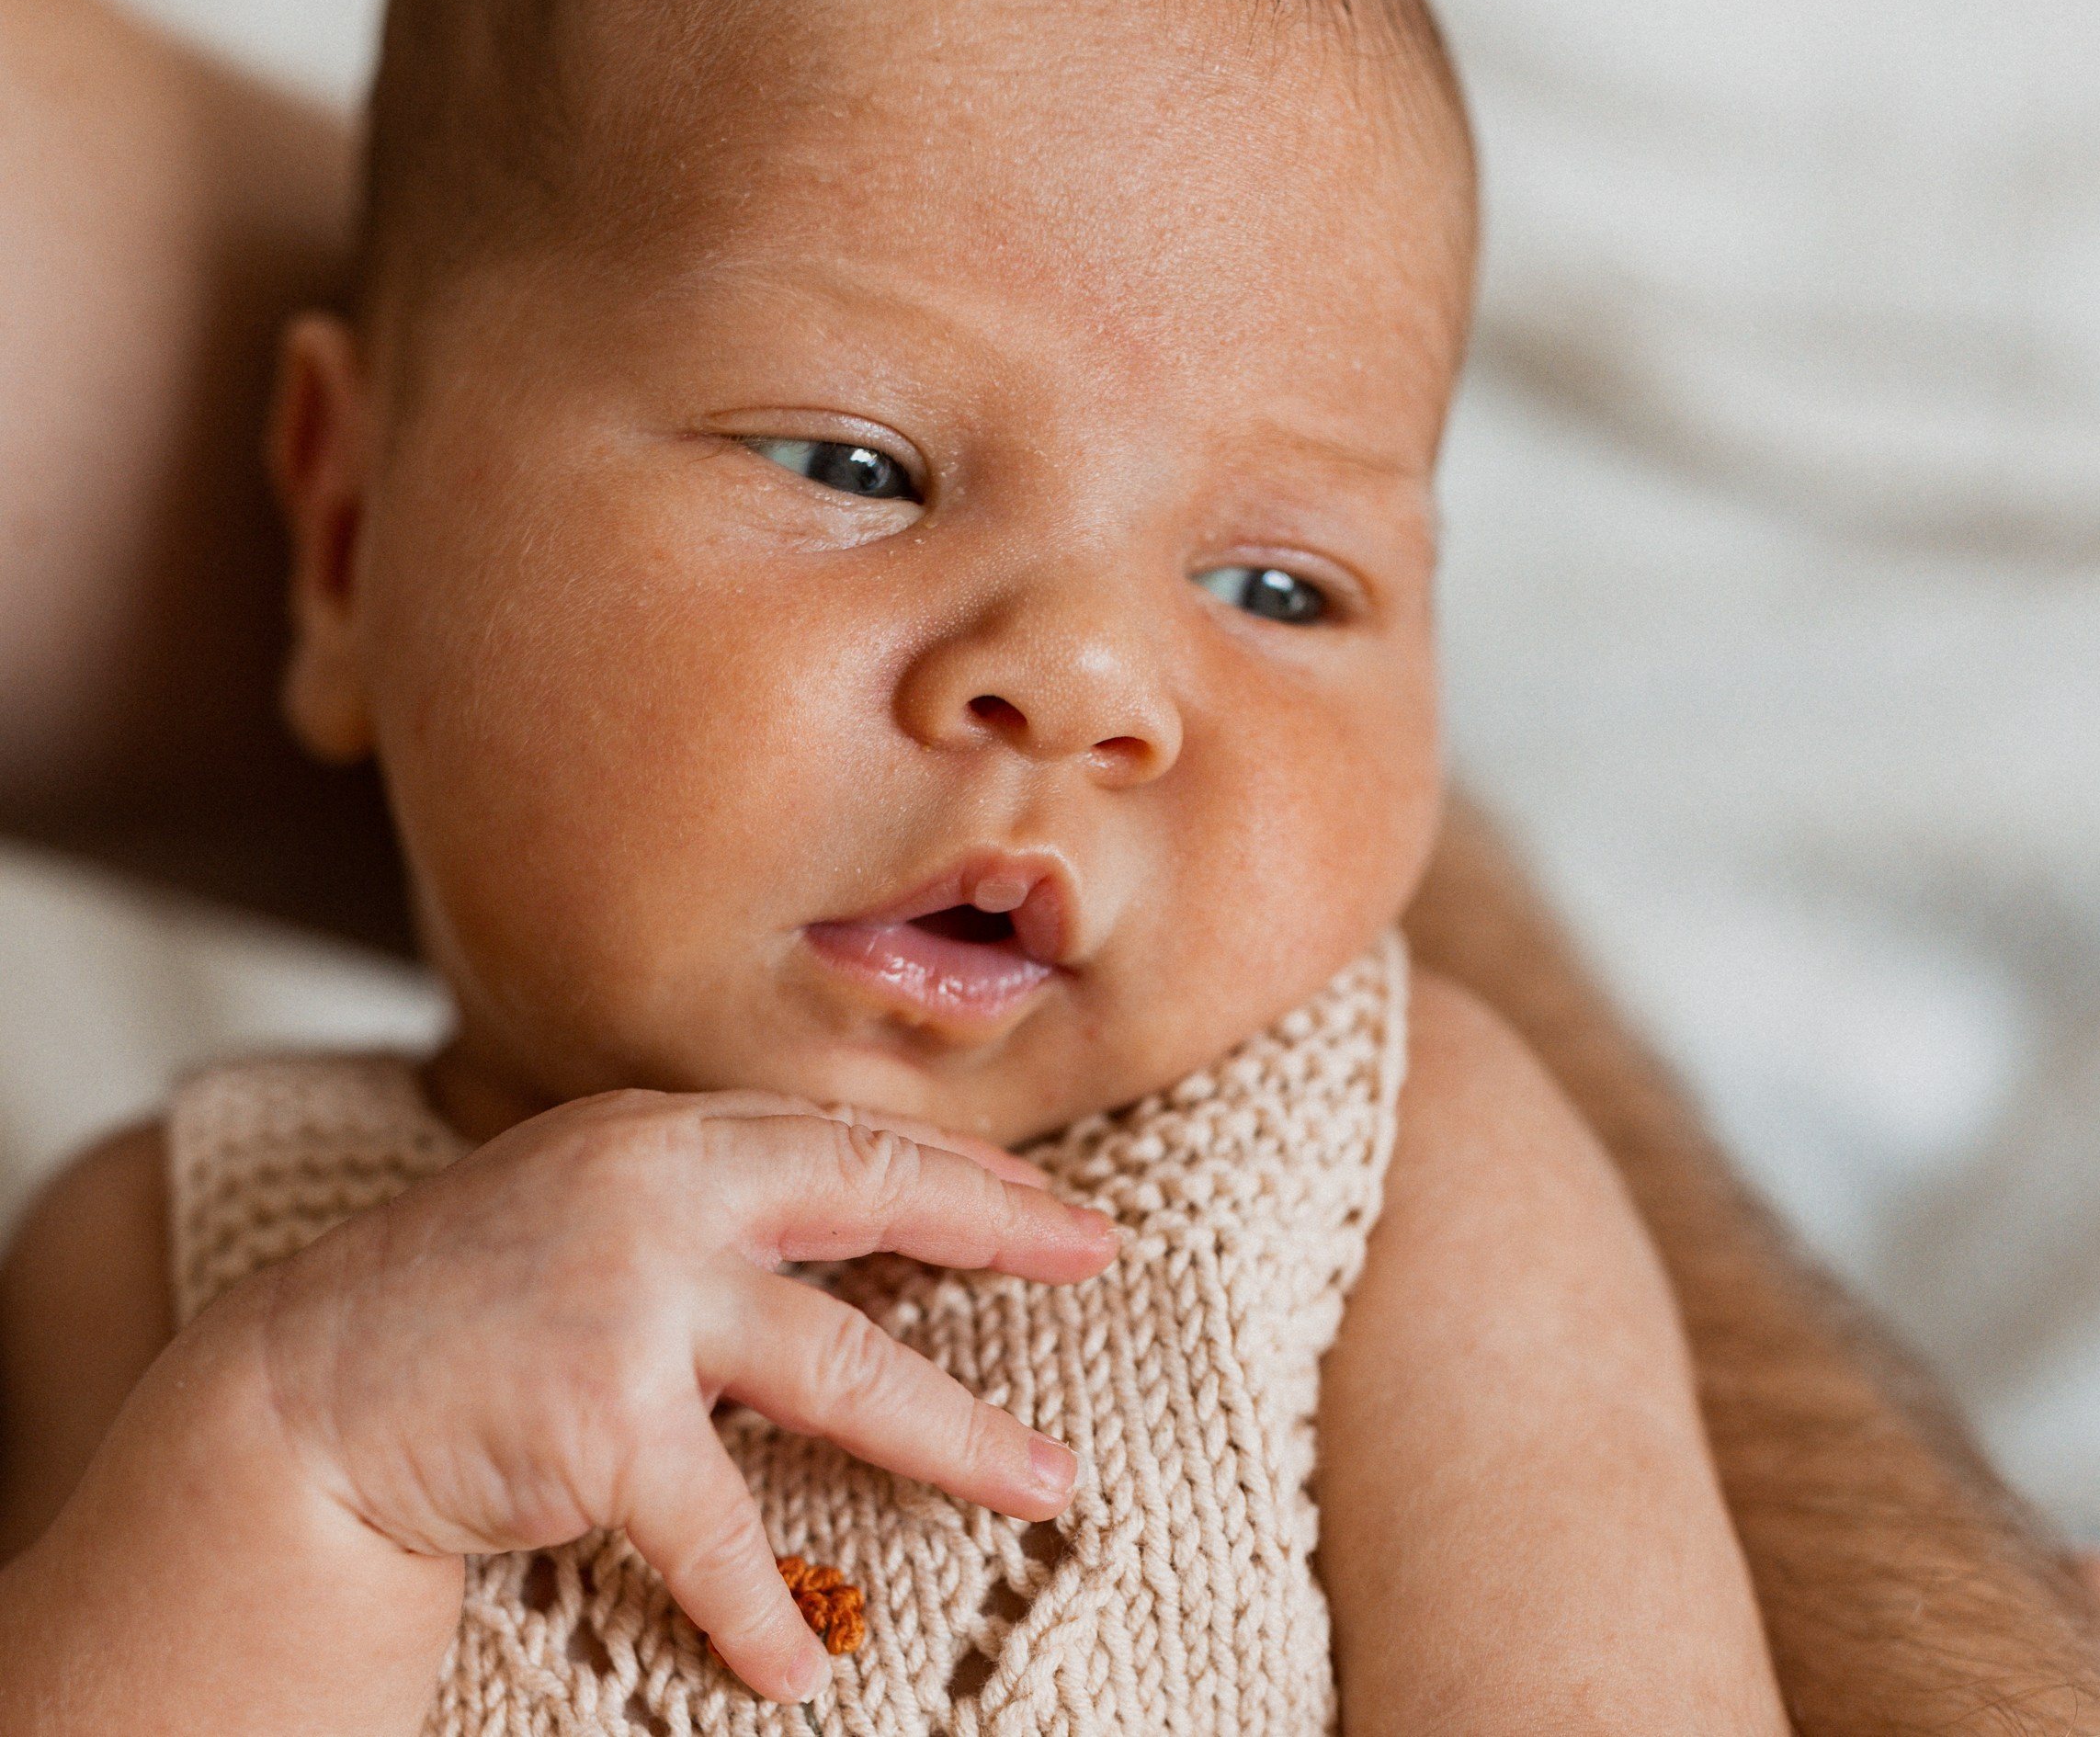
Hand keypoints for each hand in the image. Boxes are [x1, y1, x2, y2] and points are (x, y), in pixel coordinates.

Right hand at [210, 1088, 1116, 1701]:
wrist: (300, 1389)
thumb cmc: (464, 1301)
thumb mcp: (594, 1202)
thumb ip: (710, 1198)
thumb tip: (856, 1231)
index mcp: (665, 1133)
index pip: (844, 1137)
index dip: (960, 1170)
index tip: (1053, 1202)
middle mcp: (656, 1186)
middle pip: (867, 1191)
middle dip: (999, 1226)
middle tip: (1102, 1253)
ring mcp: (630, 1294)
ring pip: (836, 1360)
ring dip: (952, 1433)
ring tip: (1044, 1481)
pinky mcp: (596, 1410)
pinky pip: (714, 1523)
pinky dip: (762, 1601)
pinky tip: (800, 1663)